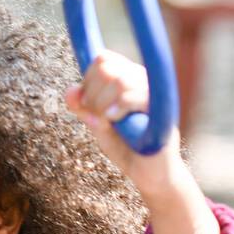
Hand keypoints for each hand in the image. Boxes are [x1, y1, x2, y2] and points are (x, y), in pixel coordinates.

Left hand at [64, 49, 181, 197]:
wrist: (151, 174)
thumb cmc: (126, 148)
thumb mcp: (98, 127)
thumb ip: (84, 109)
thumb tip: (71, 91)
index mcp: (130, 78)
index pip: (103, 59)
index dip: (88, 79)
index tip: (87, 104)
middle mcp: (144, 80)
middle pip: (106, 67)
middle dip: (91, 94)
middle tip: (96, 117)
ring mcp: (155, 93)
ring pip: (119, 80)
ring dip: (102, 103)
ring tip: (106, 121)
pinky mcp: (162, 111)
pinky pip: (134, 96)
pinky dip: (117, 107)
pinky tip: (112, 119)